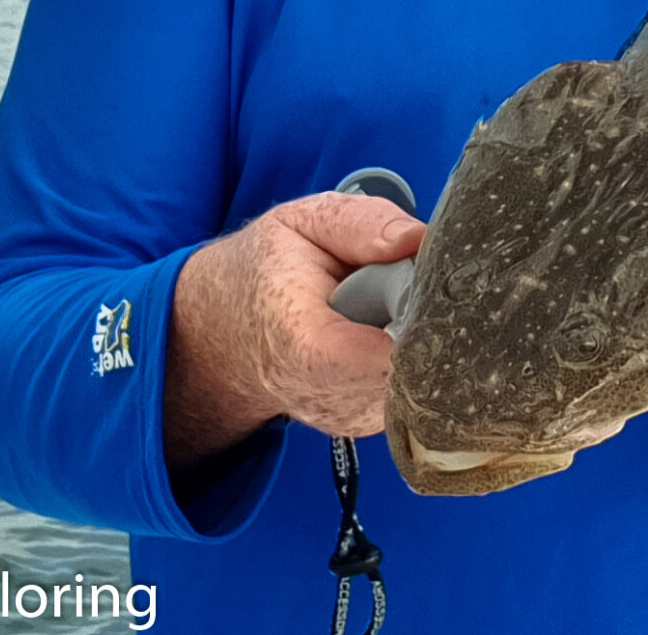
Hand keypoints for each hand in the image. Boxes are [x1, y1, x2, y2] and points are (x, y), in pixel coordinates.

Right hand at [165, 192, 424, 470]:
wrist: (222, 333)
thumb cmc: (265, 272)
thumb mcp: (303, 222)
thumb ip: (361, 223)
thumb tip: (419, 240)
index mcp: (309, 346)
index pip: (397, 352)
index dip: (425, 313)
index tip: (422, 280)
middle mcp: (330, 396)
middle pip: (419, 361)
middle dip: (425, 319)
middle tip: (395, 285)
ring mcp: (349, 418)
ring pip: (422, 377)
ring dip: (417, 338)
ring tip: (379, 310)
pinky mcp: (364, 425)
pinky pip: (411, 389)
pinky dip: (406, 358)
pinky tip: (378, 336)